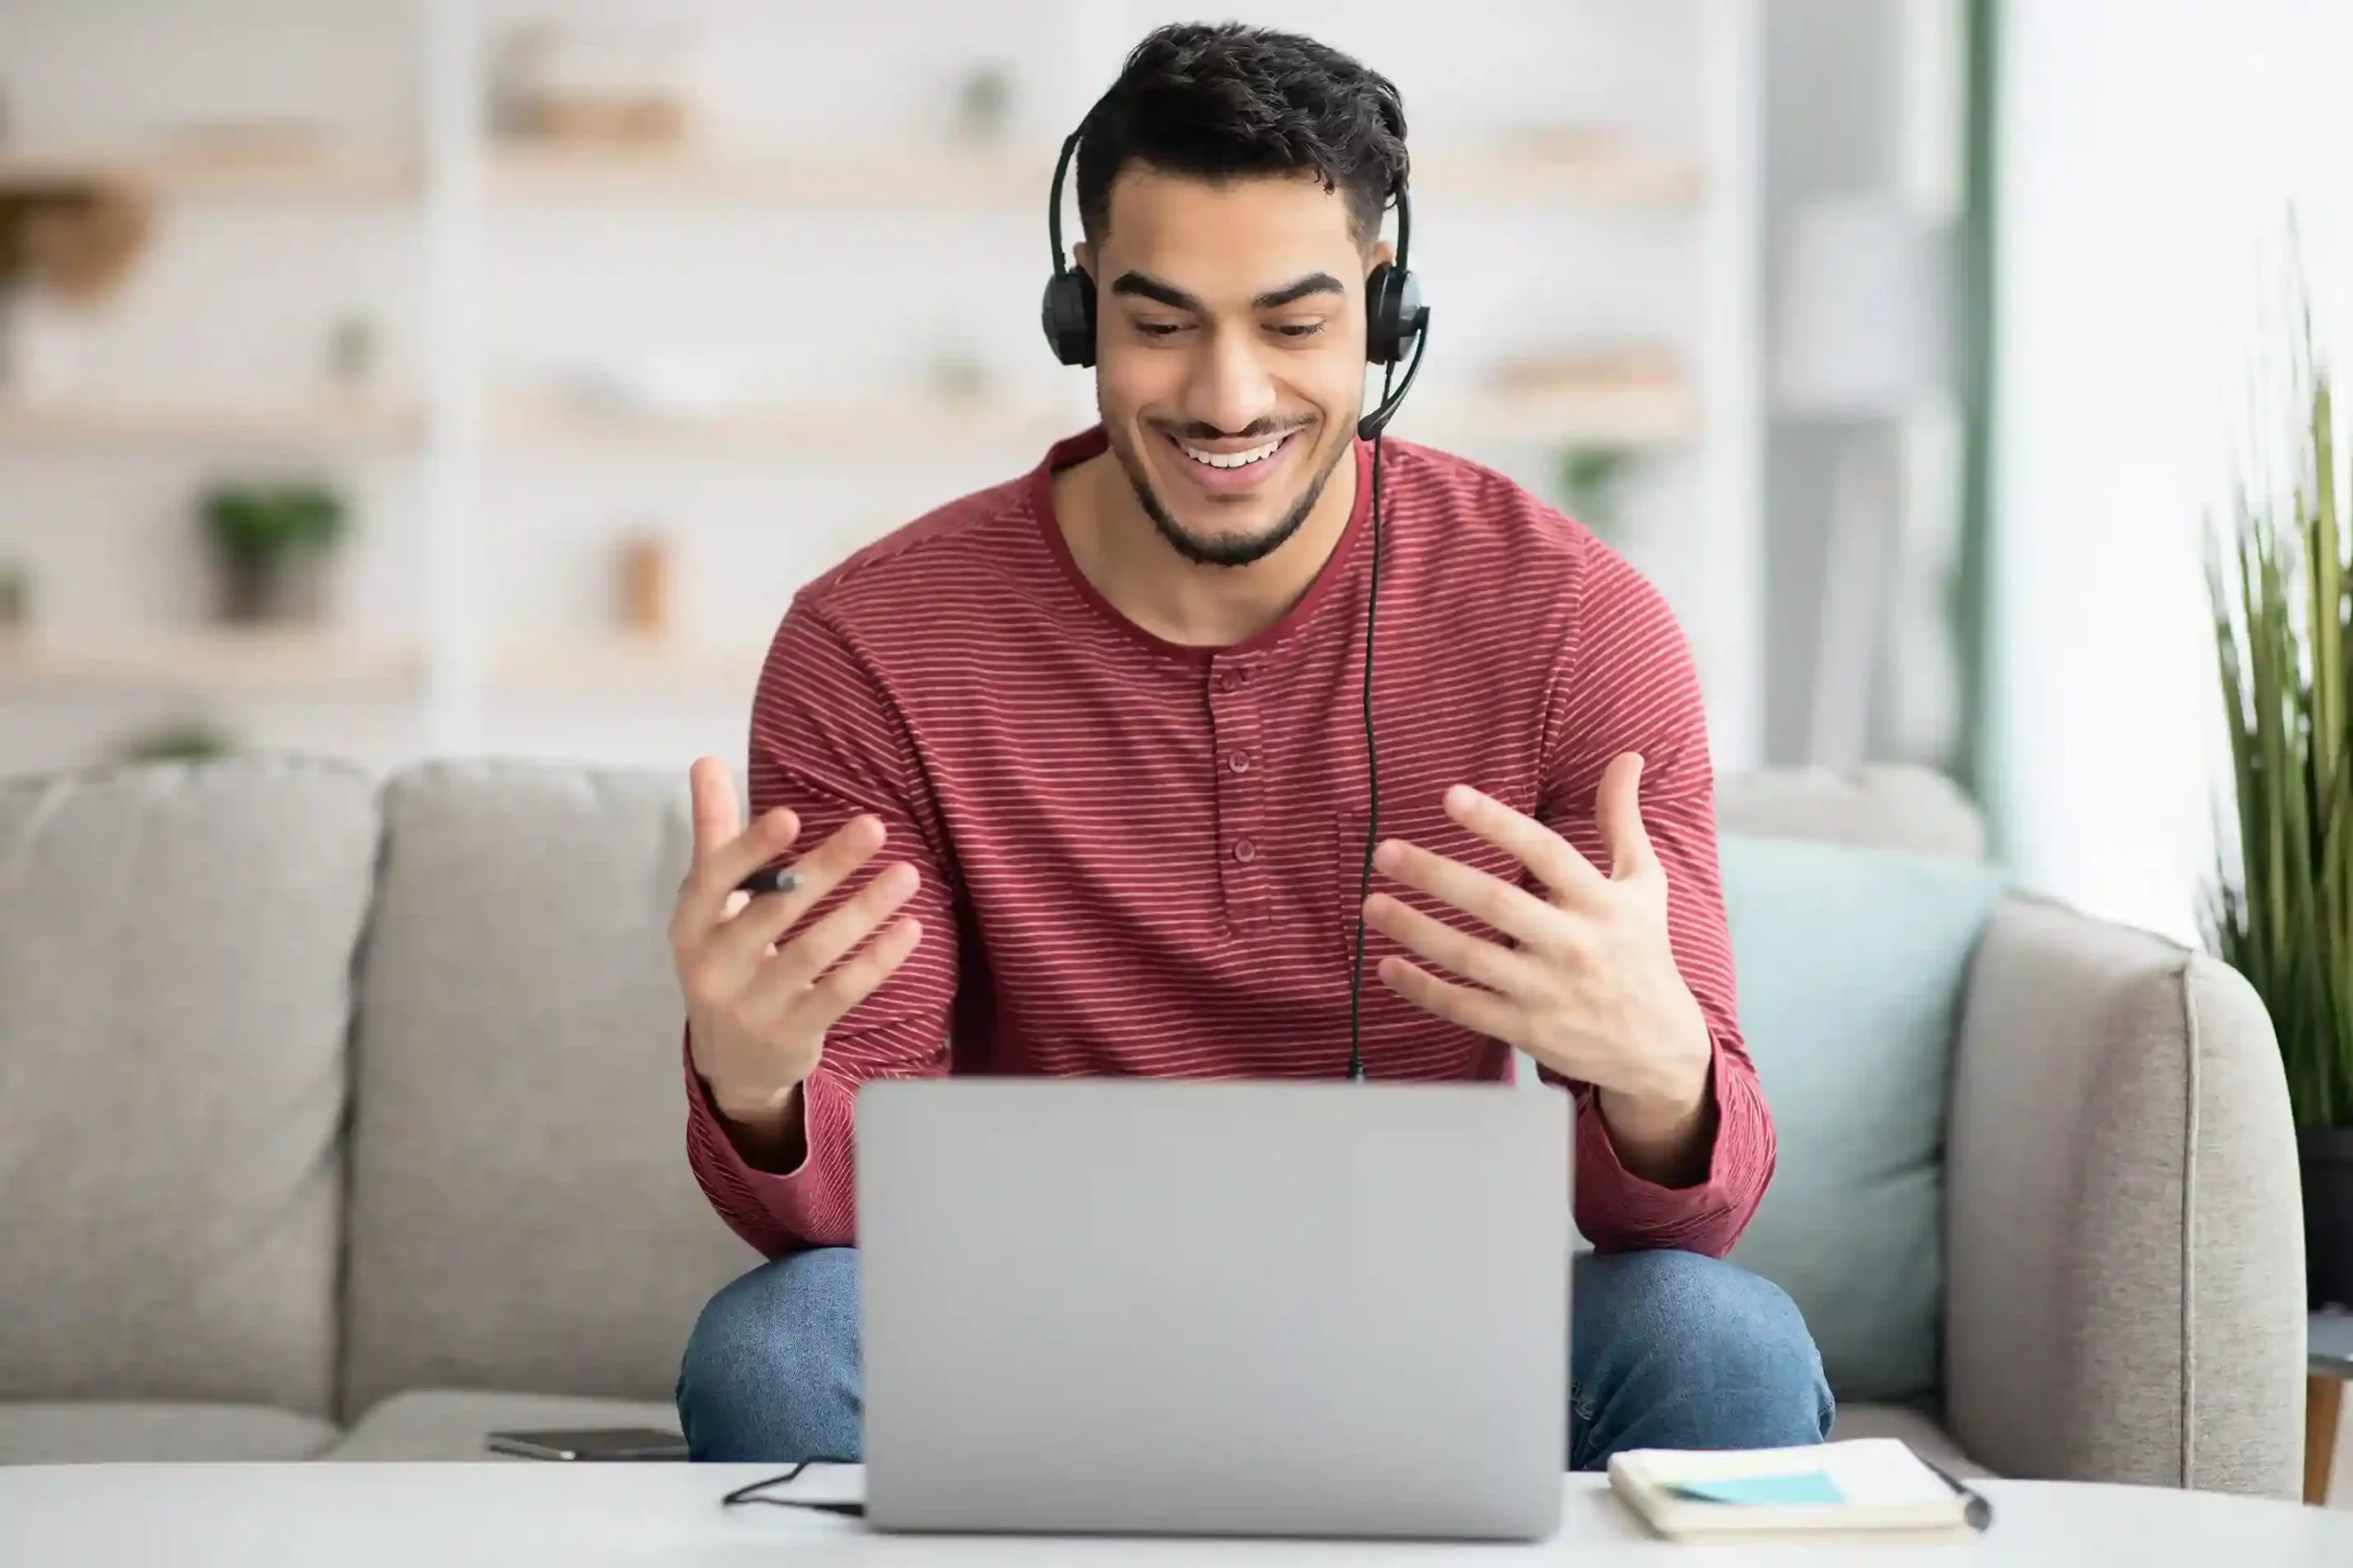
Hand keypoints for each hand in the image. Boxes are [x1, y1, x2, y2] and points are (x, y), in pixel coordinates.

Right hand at [670, 757, 924, 1124]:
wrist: (730, 1062)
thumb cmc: (725, 960)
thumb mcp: (709, 906)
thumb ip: (715, 835)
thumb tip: (706, 760)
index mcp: (690, 926)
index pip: (715, 881)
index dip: (751, 848)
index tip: (792, 814)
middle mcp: (714, 968)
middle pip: (774, 911)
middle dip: (826, 867)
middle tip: (874, 826)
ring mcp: (754, 1006)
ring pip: (813, 952)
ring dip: (863, 910)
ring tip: (907, 874)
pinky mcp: (793, 1034)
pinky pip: (841, 992)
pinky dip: (876, 961)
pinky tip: (910, 928)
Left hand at [1361, 753, 1710, 1118]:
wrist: (1658, 1045)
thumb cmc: (1642, 951)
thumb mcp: (1643, 884)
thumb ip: (1621, 820)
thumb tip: (1626, 756)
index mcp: (1601, 902)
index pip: (1545, 852)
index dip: (1497, 823)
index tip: (1450, 797)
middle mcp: (1574, 945)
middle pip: (1495, 903)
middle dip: (1434, 875)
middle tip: (1384, 851)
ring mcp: (1549, 992)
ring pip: (1471, 957)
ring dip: (1415, 929)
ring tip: (1371, 905)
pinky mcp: (1529, 1031)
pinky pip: (1465, 1008)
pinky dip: (1422, 988)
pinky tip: (1387, 966)